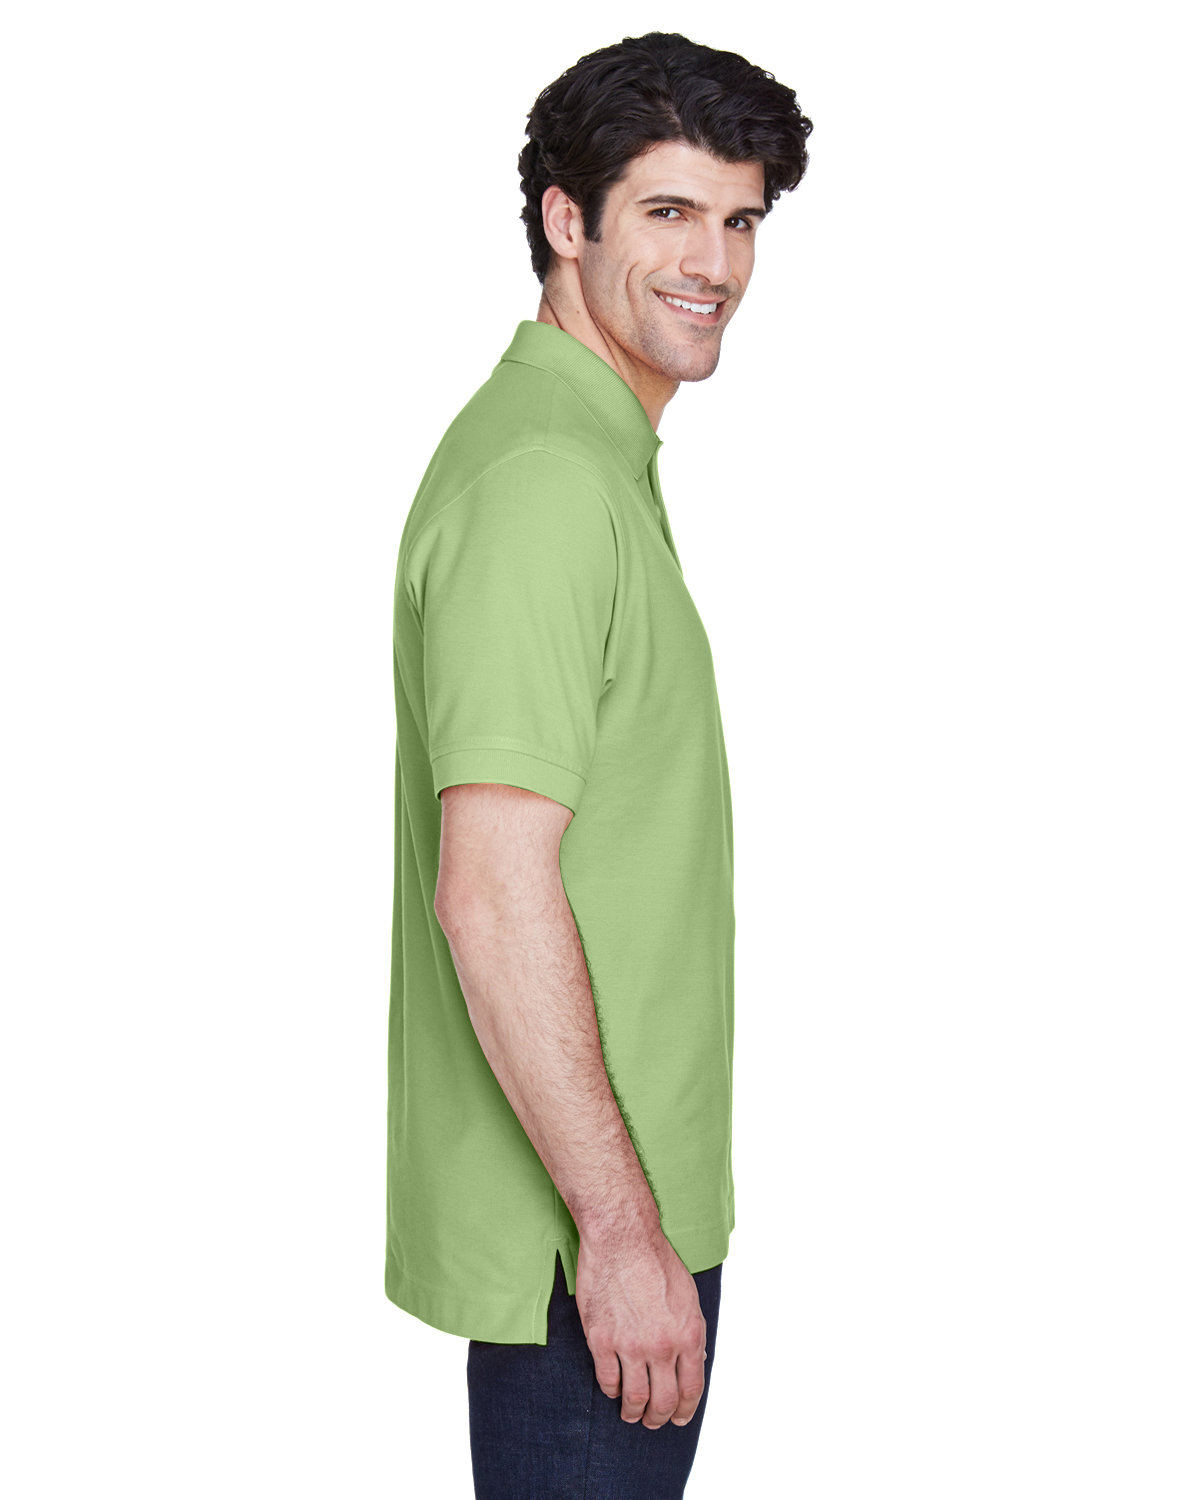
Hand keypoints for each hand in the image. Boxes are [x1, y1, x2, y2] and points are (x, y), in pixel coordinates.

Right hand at [574, 1228, 707, 1429]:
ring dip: (633, 1412)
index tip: (678, 1419)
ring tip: (630, 1413)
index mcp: (688, 1335)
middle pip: (663, 1400)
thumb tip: (693, 1363)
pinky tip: (613, 1388)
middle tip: (652, 1421)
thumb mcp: (688, 1298)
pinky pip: (607, 1379)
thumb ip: (690, 1334)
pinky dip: (611, 1390)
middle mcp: (662, 1346)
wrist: (622, 1238)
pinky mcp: (601, 1339)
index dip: (685, 1411)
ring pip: (634, 1398)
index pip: (691, 1389)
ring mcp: (630, 1345)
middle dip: (658, 1417)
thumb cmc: (655, 1261)